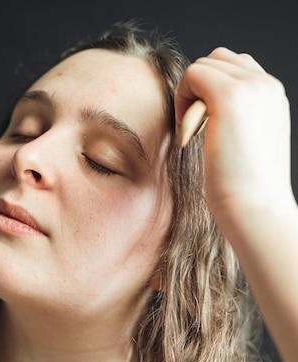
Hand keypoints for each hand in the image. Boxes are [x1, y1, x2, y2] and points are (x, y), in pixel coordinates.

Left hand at [174, 48, 293, 232]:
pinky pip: (192, 74)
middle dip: (198, 90)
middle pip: (218, 59)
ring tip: (192, 134)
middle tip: (195, 131)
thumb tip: (207, 117)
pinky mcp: (230, 96)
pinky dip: (182, 101)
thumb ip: (235, 122)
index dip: (210, 94)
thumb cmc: (246, 192)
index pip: (235, 68)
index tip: (205, 131)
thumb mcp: (246, 148)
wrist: (256, 209)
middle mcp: (266, 85)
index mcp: (272, 97)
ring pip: (204, 64)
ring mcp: (251, 87)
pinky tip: (187, 135)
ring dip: (188, 96)